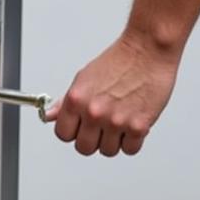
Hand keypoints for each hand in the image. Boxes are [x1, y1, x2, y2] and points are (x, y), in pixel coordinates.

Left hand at [45, 33, 179, 156]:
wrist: (148, 48)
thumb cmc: (119, 60)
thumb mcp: (83, 78)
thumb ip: (66, 103)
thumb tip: (50, 116)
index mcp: (76, 100)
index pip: (63, 135)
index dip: (72, 132)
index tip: (80, 127)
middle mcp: (94, 112)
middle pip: (84, 148)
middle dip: (92, 140)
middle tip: (101, 127)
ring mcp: (116, 121)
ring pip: (108, 151)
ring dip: (114, 141)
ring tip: (120, 122)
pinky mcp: (138, 126)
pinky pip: (130, 150)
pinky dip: (132, 141)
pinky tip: (132, 125)